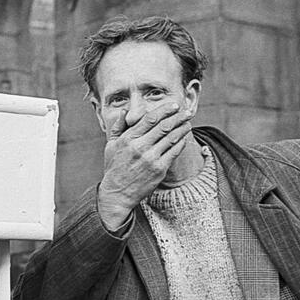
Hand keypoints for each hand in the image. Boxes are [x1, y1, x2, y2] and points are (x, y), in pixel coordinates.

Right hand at [97, 103, 193, 228]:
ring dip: (182, 129)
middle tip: (187, 112)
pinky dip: (181, 143)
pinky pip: (174, 152)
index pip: (150, 119)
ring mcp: (150, 159)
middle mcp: (140, 147)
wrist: (117, 194)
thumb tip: (124, 111)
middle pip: (164, 126)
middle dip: (178, 117)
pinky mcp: (159, 169)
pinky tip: (184, 138)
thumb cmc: (114, 168)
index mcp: (128, 139)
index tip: (173, 106)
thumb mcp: (110, 146)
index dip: (164, 110)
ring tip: (188, 123)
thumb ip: (118, 127)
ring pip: (171, 138)